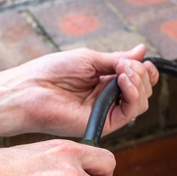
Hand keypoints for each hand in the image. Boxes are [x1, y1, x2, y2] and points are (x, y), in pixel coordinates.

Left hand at [0, 44, 158, 138]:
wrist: (30, 90)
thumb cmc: (52, 72)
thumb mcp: (89, 59)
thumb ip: (117, 59)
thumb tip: (142, 51)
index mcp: (103, 82)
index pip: (136, 80)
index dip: (145, 71)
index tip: (144, 61)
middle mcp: (106, 99)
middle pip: (143, 91)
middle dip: (141, 74)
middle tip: (125, 65)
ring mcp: (105, 112)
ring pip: (140, 103)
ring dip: (139, 83)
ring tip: (124, 71)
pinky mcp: (102, 124)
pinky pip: (129, 113)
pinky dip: (133, 95)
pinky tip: (122, 81)